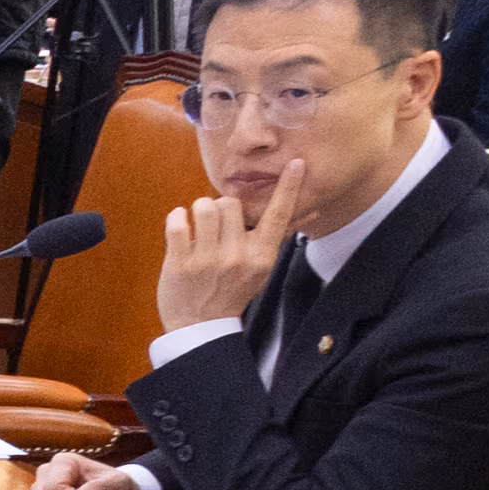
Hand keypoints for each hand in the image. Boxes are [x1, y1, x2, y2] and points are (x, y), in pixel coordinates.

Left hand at [158, 159, 301, 333]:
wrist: (200, 326)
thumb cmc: (232, 290)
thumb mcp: (261, 267)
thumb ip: (278, 237)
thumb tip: (311, 213)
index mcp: (261, 256)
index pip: (279, 215)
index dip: (289, 187)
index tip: (297, 163)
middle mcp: (238, 256)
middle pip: (230, 202)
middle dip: (221, 207)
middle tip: (217, 224)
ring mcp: (208, 260)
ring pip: (205, 206)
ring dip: (199, 210)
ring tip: (199, 225)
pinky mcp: (180, 263)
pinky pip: (178, 221)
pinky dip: (177, 218)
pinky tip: (181, 227)